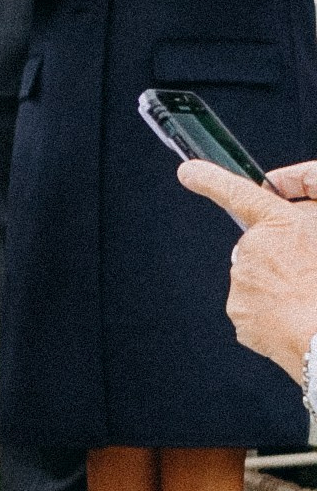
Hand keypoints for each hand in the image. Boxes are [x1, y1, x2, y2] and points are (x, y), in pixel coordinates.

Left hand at [177, 159, 316, 377]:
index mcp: (281, 224)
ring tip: (301, 300)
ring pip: (253, 280)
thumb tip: (282, 240)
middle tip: (302, 277)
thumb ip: (298, 231)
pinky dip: (268, 313)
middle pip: (254, 248)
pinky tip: (291, 318)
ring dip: (273, 288)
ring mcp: (243, 281)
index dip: (211, 180)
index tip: (189, 171)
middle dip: (272, 260)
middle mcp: (254, 247)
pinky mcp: (238, 310)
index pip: (239, 194)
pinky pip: (252, 307)